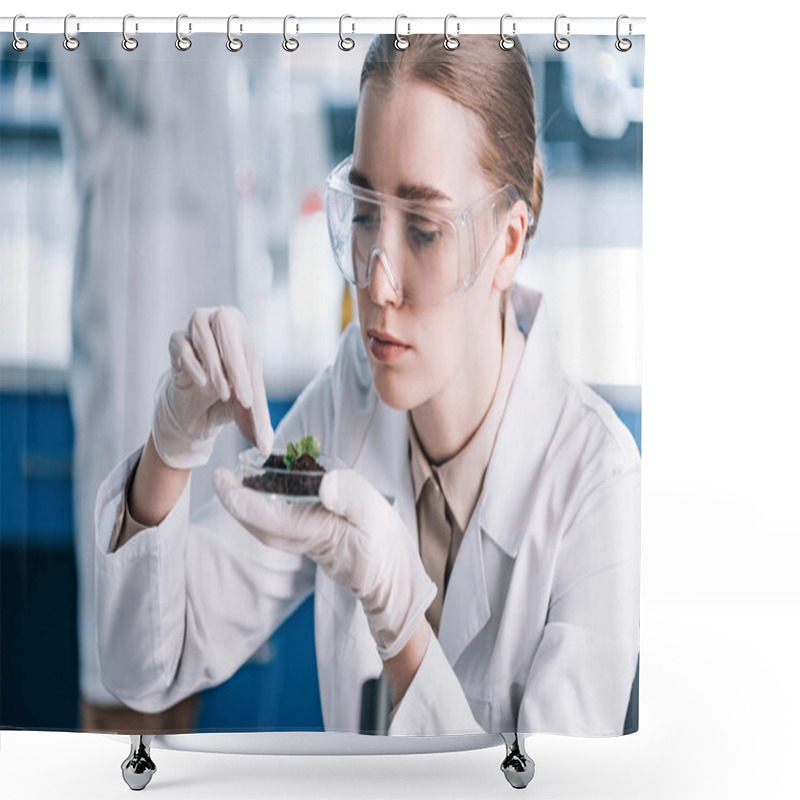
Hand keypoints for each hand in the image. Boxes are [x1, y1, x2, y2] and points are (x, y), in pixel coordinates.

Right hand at [152, 306, 272, 468]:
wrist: (196, 406)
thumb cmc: (227, 402)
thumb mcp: (246, 414)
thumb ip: (258, 428)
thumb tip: (265, 450)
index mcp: (244, 336)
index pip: (247, 349)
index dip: (247, 376)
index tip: (247, 402)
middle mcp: (221, 324)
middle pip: (226, 323)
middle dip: (233, 362)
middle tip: (235, 395)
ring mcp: (197, 329)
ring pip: (201, 328)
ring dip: (213, 363)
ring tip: (220, 391)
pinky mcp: (176, 342)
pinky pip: (180, 342)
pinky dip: (190, 362)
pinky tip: (201, 383)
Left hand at [213, 466, 436, 660]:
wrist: (396, 580)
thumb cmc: (386, 549)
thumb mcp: (376, 516)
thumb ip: (351, 497)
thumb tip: (324, 484)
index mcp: (317, 533)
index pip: (270, 518)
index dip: (242, 500)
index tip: (222, 480)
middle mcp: (306, 540)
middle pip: (260, 526)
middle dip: (236, 503)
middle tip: (221, 478)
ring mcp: (308, 542)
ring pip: (267, 527)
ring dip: (249, 506)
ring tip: (237, 481)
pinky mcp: (315, 539)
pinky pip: (282, 525)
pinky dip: (267, 509)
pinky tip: (269, 493)